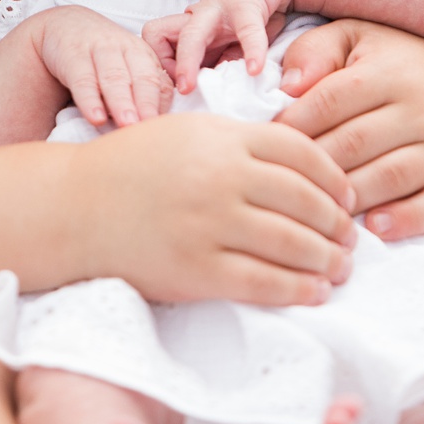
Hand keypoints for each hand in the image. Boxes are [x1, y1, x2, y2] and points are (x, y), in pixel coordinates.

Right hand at [32, 5, 172, 127]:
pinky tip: (96, 117)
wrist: (66, 24)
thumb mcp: (127, 67)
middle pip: (142, 78)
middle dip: (148, 104)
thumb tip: (157, 130)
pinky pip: (83, 78)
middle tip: (152, 129)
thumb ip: (142, 92)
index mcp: (145, 56)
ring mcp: (100, 49)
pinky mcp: (73, 54)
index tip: (168, 131)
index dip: (164, 107)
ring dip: (122, 102)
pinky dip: (89, 99)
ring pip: (114, 77)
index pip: (161, 83)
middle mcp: (127, 49)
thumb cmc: (103, 56)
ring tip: (128, 125)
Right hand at [69, 111, 358, 305]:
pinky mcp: (196, 269)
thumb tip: (303, 162)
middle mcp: (221, 177)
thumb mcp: (188, 131)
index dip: (333, 177)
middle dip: (337, 224)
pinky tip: (313, 292)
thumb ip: (241, 140)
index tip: (346, 195)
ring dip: (326, 260)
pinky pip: (263, 283)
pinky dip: (297, 291)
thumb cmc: (133, 166)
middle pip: (305, 200)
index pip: (301, 152)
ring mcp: (209, 225)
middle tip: (348, 238)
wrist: (75, 207)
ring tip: (338, 268)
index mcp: (223, 137)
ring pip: (292, 244)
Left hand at [144, 0, 296, 90]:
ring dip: (186, 62)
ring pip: (190, 36)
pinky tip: (255, 69)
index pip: (156, 44)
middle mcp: (196, 18)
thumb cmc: (250, 9)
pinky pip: (246, 30)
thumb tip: (216, 92)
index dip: (162, 68)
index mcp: (190, 28)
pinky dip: (252, 51)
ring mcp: (217, 10)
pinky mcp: (244, 4)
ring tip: (189, 88)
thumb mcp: (236, 42)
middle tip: (168, 96)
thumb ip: (226, 65)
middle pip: (156, 35)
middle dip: (157, 67)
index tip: (177, 91)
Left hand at [273, 20, 423, 238]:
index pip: (331, 102)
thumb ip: (315, 52)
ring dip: (351, 198)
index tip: (266, 144)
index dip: (294, 126)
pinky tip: (376, 228)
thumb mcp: (353, 37)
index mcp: (391, 71)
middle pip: (357, 144)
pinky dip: (409, 220)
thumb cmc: (392, 59)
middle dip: (315, 167)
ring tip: (319, 211)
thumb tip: (289, 87)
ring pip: (392, 177)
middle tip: (282, 186)